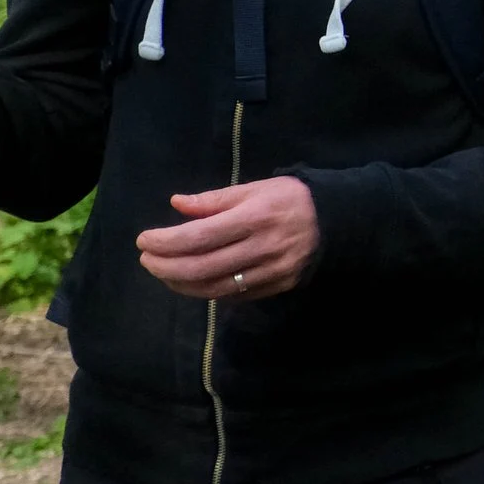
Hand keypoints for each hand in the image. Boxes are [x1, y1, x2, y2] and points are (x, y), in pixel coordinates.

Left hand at [136, 177, 318, 301]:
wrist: (338, 221)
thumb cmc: (292, 198)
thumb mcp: (256, 188)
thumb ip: (215, 199)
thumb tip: (177, 204)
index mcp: (255, 217)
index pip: (199, 236)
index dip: (166, 242)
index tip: (144, 240)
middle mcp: (262, 248)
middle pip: (201, 267)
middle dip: (165, 266)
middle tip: (146, 260)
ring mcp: (270, 271)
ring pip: (213, 288)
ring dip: (180, 283)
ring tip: (163, 272)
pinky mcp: (276, 287)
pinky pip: (233, 295)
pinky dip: (205, 290)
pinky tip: (192, 281)